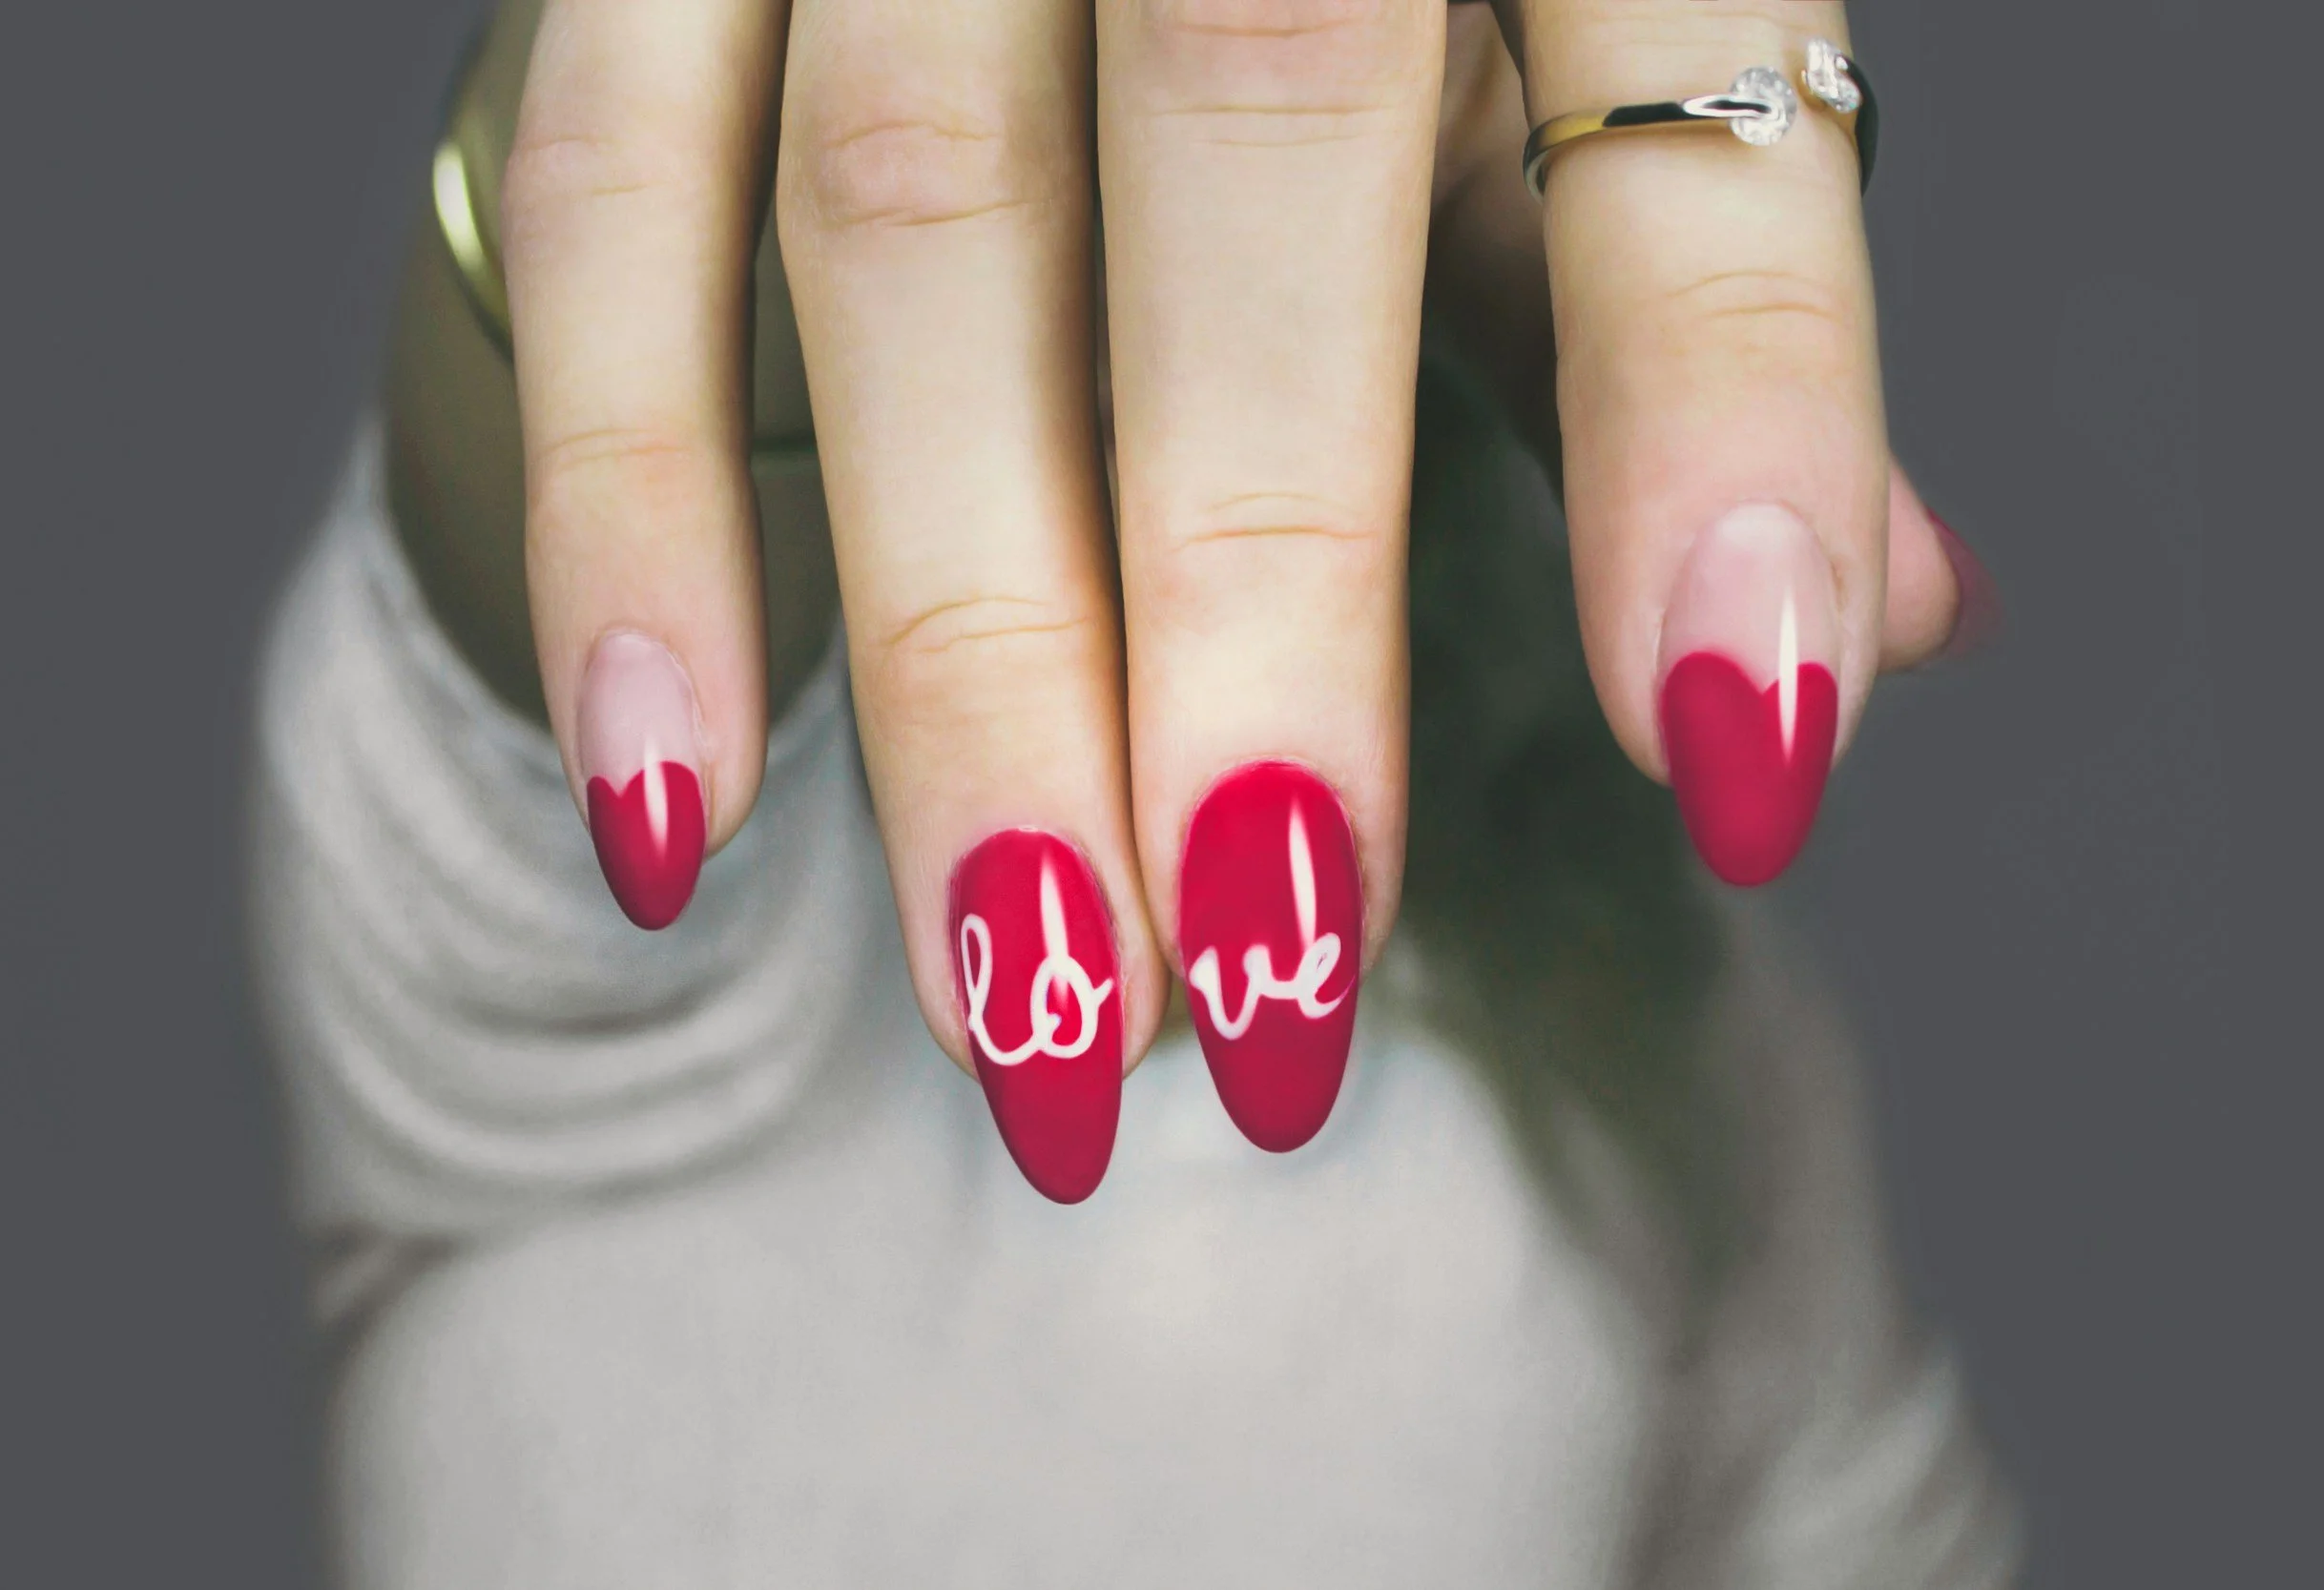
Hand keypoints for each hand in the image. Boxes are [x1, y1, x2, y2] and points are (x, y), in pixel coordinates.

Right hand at [491, 0, 1978, 1200]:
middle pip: (1252, 133)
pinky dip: (631, 510)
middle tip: (1273, 984)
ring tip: (1030, 1007)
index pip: (1672, 110)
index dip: (1724, 424)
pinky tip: (671, 808)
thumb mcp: (1563, 36)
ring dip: (961, 653)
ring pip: (904, 215)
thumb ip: (1671, 296)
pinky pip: (604, 193)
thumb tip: (1891, 616)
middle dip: (1258, 608)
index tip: (1744, 755)